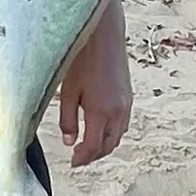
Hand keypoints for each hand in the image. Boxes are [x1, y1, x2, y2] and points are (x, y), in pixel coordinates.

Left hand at [58, 0, 133, 167]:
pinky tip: (100, 128)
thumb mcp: (67, 89)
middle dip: (94, 156)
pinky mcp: (129, 95)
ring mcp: (126, 103)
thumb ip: (67, 118)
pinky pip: (123, 123)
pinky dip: (112, 132)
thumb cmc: (81, 56)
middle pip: (108, 145)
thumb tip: (69, 140)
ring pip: (118, 135)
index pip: (93, 147)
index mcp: (100, 111)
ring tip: (88, 146)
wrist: (103, 32)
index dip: (83, 159)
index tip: (72, 162)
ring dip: (104, 145)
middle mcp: (117, 111)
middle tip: (78, 158)